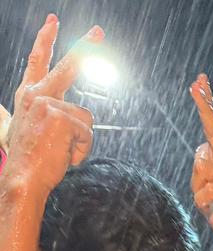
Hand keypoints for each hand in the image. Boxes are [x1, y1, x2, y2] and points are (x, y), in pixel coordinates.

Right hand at [4, 17, 99, 198]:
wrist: (24, 177)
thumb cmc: (30, 160)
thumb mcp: (26, 131)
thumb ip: (34, 115)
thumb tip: (28, 113)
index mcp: (27, 95)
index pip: (37, 60)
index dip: (45, 39)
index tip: (54, 21)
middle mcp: (36, 94)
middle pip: (68, 66)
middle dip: (86, 47)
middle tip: (99, 31)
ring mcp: (48, 103)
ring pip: (86, 118)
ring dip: (81, 140)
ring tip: (62, 152)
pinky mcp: (61, 117)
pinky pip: (88, 133)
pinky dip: (82, 150)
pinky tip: (65, 156)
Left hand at [189, 73, 212, 250]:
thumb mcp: (201, 186)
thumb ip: (200, 168)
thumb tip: (202, 151)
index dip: (207, 105)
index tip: (199, 81)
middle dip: (205, 107)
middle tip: (196, 82)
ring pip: (202, 169)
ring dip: (197, 188)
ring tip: (208, 201)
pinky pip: (206, 191)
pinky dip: (201, 202)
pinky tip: (211, 209)